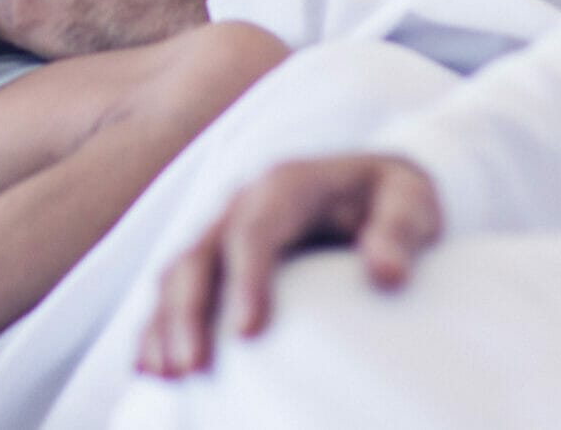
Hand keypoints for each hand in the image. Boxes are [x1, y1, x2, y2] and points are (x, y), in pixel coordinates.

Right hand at [138, 154, 444, 377]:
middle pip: (200, 255)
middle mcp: (240, 204)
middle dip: (189, 312)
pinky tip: (149, 366)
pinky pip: (173, 289)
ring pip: (176, 272)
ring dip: (166, 323)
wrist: (369, 184)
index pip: (254, 231)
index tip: (247, 334)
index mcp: (284, 185)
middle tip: (192, 368)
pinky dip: (157, 325)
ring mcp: (221, 229)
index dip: (245, 279)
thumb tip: (388, 274)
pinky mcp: (216, 257)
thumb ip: (400, 231)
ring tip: (167, 375)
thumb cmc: (394, 198)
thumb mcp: (411, 201)